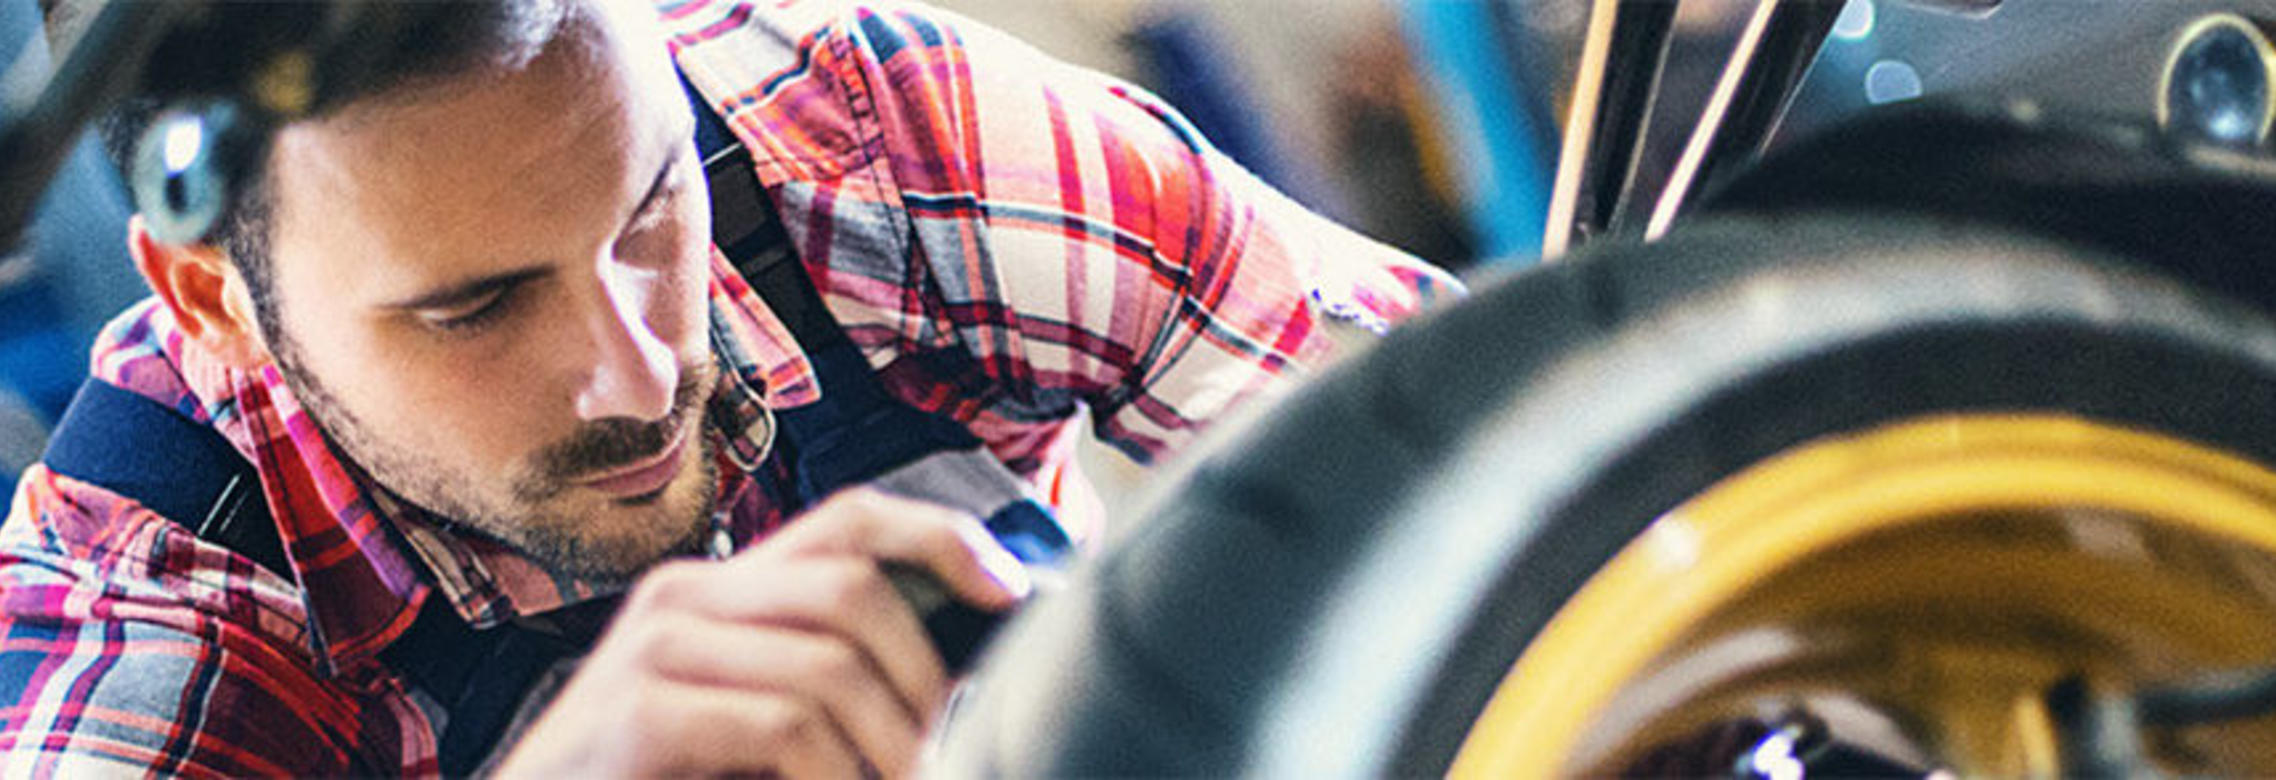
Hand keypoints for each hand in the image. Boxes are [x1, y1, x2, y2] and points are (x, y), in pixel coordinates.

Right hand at [493, 488, 1029, 777]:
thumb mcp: (749, 725)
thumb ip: (819, 686)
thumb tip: (951, 684)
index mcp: (719, 591)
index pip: (848, 519)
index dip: (941, 536)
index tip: (1011, 590)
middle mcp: (684, 599)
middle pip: (850, 584)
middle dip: (923, 672)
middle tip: (948, 748)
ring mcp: (653, 652)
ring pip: (827, 662)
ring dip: (888, 744)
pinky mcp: (639, 714)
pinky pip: (781, 725)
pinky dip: (834, 778)